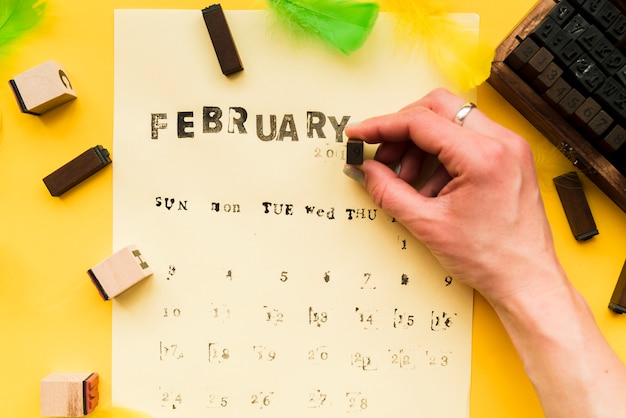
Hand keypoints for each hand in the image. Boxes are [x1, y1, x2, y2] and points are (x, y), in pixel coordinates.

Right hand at [344, 88, 564, 305]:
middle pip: (438, 107)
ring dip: (421, 144)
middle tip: (384, 157)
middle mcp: (502, 142)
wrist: (526, 280)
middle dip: (403, 128)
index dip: (381, 126)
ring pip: (452, 120)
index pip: (420, 121)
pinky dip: (440, 155)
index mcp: (483, 156)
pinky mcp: (510, 157)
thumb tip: (365, 169)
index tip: (359, 135)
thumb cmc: (489, 259)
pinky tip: (430, 187)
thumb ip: (388, 191)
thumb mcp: (427, 224)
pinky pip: (466, 139)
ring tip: (408, 181)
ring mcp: (509, 147)